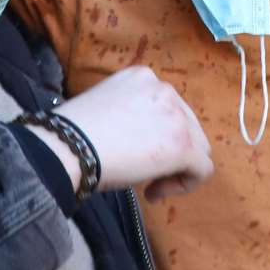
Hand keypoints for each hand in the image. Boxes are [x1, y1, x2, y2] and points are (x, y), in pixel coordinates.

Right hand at [42, 66, 213, 200]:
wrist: (68, 147)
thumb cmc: (74, 134)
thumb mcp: (106, 107)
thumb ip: (132, 113)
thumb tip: (144, 138)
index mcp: (142, 76)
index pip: (166, 107)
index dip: (156, 134)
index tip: (134, 153)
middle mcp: (164, 89)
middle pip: (187, 125)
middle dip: (171, 151)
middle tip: (143, 172)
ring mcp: (176, 116)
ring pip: (199, 147)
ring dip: (177, 168)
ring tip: (149, 185)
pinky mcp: (183, 145)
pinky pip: (202, 169)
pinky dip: (184, 184)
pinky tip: (154, 193)